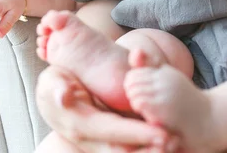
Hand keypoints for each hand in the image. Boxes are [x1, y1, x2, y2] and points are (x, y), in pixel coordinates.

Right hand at [36, 66, 179, 152]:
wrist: (52, 94)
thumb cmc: (54, 84)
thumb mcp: (51, 81)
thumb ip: (57, 89)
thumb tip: (64, 95)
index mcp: (80, 124)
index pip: (113, 132)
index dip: (137, 135)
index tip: (161, 133)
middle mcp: (90, 138)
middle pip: (123, 149)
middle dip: (149, 147)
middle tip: (175, 140)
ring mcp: (98, 141)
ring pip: (126, 152)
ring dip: (149, 149)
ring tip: (175, 143)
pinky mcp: (105, 138)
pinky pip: (125, 146)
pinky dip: (144, 146)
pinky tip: (163, 142)